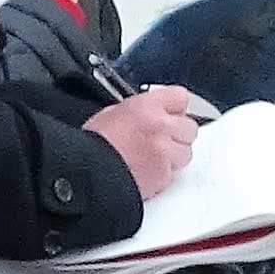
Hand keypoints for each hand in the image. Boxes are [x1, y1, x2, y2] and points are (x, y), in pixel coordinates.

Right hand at [87, 84, 201, 200]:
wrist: (85, 173)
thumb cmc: (92, 146)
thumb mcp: (111, 113)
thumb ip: (140, 110)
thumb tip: (153, 112)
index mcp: (145, 106)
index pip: (181, 98)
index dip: (175, 109)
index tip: (171, 115)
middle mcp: (159, 127)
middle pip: (189, 127)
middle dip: (177, 134)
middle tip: (161, 141)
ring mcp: (164, 152)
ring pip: (186, 152)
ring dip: (174, 155)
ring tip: (151, 159)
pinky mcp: (164, 175)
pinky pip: (175, 173)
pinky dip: (164, 174)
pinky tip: (146, 172)